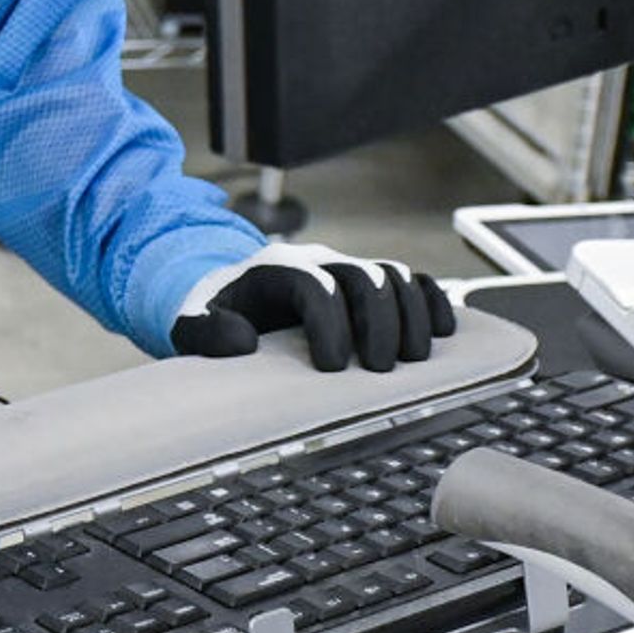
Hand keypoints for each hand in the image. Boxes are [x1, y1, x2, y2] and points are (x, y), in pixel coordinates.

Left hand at [176, 243, 456, 372]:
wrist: (229, 297)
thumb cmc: (215, 316)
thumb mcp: (190, 326)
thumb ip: (205, 334)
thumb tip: (243, 342)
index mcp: (277, 269)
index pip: (314, 285)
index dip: (329, 324)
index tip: (332, 368)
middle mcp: (320, 262)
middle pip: (363, 276)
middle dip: (378, 322)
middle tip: (379, 370)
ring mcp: (349, 269)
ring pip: (394, 275)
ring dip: (411, 315)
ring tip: (413, 361)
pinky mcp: (372, 284)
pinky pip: (413, 281)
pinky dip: (432, 302)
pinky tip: (442, 333)